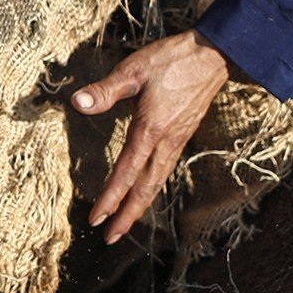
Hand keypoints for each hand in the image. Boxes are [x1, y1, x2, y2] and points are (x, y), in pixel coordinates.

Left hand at [70, 30, 228, 242]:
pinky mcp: (183, 134)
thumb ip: (105, 90)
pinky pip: (165, 169)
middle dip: (127, 215)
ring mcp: (178, 140)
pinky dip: (153, 187)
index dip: (110, 198)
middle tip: (110, 238)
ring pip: (157, 181)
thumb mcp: (134, 70)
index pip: (126, 172)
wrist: (214, 54)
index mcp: (151, 129)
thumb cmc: (172, 59)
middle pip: (145, 188)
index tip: (96, 219)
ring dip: (140, 205)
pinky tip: (146, 190)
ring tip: (125, 223)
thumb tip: (77, 102)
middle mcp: (166, 141)